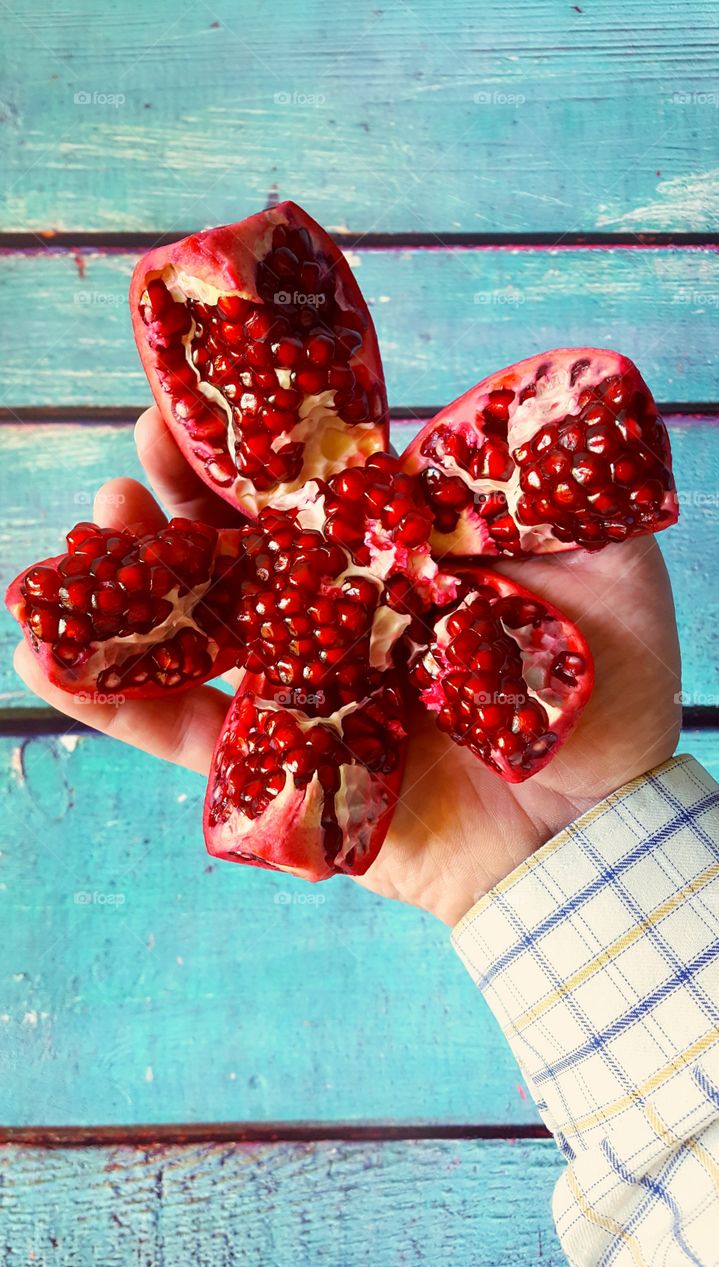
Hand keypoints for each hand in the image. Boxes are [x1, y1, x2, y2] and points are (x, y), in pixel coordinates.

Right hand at [14, 408, 681, 925]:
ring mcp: (300, 690)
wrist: (592, 829)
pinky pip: (177, 731)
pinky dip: (109, 696)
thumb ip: (550, 488)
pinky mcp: (273, 768)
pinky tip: (43, 648)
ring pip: (195, 624)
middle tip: (147, 438)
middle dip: (183, 488)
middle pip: (240, 542)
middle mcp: (338, 617)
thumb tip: (487, 414)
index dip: (261, 440)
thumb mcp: (607, 562)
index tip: (217, 387)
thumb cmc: (607, 696)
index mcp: (397, 562)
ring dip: (131, 576)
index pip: (312, 486)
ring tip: (95, 523)